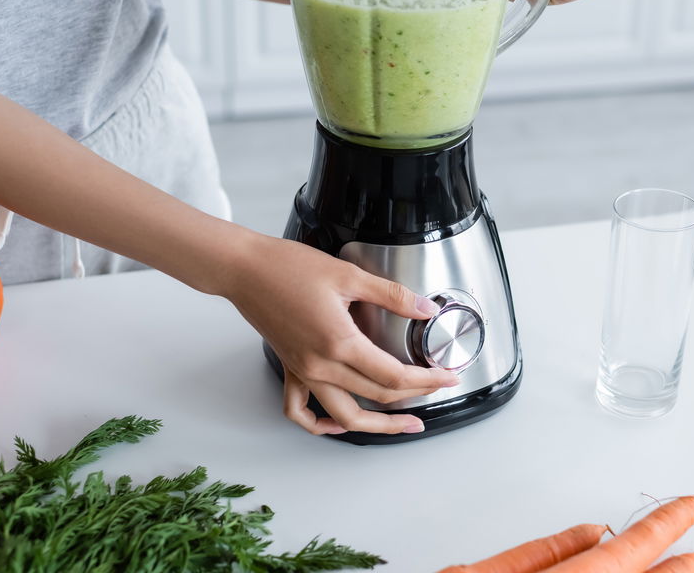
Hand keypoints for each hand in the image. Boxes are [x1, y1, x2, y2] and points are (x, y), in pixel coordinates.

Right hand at [222, 233, 458, 435]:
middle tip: (438, 389)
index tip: (447, 376)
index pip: (394, 376)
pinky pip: (301, 411)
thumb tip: (425, 309)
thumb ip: (392, 295)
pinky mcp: (291, 369)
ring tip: (404, 424)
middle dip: (415, 398)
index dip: (427, 380)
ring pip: (343, 417)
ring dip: (377, 425)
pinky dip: (321, 425)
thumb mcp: (349, 275)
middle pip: (377, 398)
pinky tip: (337, 424)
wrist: (245, 269)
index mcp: (339, 344)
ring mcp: (304, 372)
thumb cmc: (288, 267)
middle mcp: (321, 366)